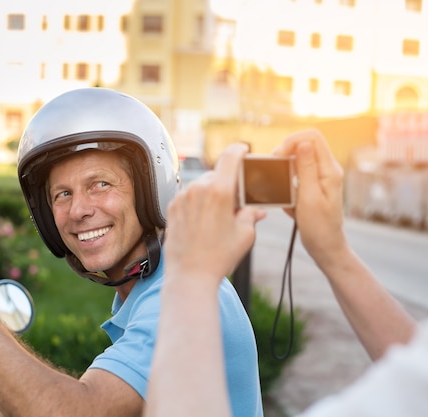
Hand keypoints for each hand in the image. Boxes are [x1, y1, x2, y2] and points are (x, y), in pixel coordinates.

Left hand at [165, 143, 266, 283]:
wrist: (189, 276)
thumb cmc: (218, 258)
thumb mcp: (244, 236)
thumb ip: (250, 215)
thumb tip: (255, 210)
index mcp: (219, 191)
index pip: (231, 156)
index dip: (239, 150)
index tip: (244, 151)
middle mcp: (198, 189)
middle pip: (217, 174)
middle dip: (228, 184)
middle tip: (235, 201)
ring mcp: (182, 197)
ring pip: (202, 185)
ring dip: (211, 193)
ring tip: (218, 216)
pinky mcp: (172, 207)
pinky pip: (188, 196)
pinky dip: (198, 202)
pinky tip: (204, 221)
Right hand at [276, 129, 346, 266]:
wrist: (326, 247)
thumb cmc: (319, 227)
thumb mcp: (309, 197)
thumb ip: (306, 169)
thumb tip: (303, 143)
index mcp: (329, 170)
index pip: (312, 137)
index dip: (292, 141)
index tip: (279, 157)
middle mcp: (327, 169)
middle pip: (303, 145)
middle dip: (284, 156)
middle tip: (275, 173)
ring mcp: (320, 176)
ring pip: (297, 159)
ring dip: (284, 172)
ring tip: (282, 191)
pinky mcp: (313, 185)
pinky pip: (295, 175)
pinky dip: (286, 184)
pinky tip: (287, 200)